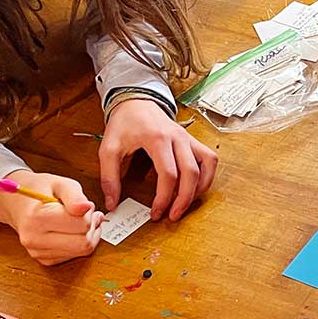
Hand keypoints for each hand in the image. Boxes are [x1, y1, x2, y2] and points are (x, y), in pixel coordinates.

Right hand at [0, 170, 101, 265]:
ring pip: (81, 251)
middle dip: (91, 226)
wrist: (18, 203)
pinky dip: (78, 243)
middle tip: (88, 214)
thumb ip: (75, 196)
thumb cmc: (40, 191)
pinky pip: (73, 256)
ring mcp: (38, 252)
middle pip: (84, 243)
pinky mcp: (43, 259)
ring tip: (80, 221)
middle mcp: (35, 239)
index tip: (85, 205)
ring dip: (87, 235)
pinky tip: (72, 231)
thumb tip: (87, 207)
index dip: (90, 213)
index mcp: (38, 218)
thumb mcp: (60, 183)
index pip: (82, 224)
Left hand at [99, 99, 218, 221]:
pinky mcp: (192, 140)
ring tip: (187, 204)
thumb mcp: (108, 149)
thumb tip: (113, 204)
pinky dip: (207, 176)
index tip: (155, 213)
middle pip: (191, 173)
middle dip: (184, 199)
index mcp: (157, 139)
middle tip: (173, 216)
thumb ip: (109, 177)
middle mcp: (178, 138)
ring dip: (200, 188)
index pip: (168, 174)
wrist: (136, 102)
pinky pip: (209, 159)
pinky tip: (195, 188)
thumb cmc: (124, 124)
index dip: (164, 198)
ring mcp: (188, 138)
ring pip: (207, 164)